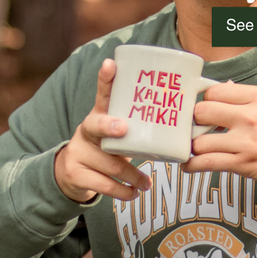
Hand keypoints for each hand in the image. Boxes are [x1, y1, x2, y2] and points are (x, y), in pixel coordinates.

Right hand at [53, 59, 151, 202]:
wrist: (71, 172)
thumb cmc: (108, 147)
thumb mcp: (117, 132)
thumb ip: (139, 125)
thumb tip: (185, 115)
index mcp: (99, 115)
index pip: (102, 93)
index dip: (106, 78)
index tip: (110, 64)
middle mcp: (85, 130)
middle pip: (96, 125)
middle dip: (110, 125)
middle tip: (124, 128)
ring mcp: (78, 152)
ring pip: (109, 163)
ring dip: (132, 175)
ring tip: (147, 183)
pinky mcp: (76, 174)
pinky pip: (103, 185)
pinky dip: (122, 191)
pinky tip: (134, 193)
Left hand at [183, 83, 256, 190]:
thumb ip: (250, 97)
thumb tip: (224, 90)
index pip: (216, 91)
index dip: (205, 99)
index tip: (204, 107)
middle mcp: (250, 117)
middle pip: (202, 111)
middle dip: (195, 119)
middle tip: (197, 127)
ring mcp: (245, 142)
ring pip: (199, 140)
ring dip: (193, 144)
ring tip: (194, 146)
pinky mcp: (243, 164)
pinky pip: (206, 163)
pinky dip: (191, 165)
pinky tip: (188, 164)